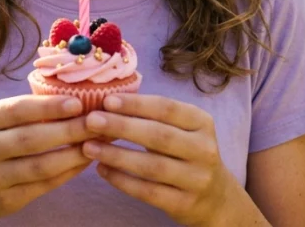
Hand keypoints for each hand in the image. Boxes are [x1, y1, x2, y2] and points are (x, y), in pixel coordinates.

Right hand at [0, 95, 94, 223]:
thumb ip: (26, 110)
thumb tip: (76, 99)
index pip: (17, 110)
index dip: (49, 107)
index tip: (77, 103)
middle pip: (31, 139)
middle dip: (69, 130)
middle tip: (97, 122)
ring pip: (40, 166)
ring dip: (73, 154)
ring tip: (97, 142)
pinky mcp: (6, 199)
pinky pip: (44, 185)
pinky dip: (68, 172)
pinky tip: (84, 161)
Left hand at [82, 94, 239, 226]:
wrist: (215, 198)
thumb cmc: (186, 154)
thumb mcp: (182, 130)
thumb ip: (154, 116)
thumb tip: (109, 101)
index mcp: (202, 123)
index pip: (167, 108)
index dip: (136, 104)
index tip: (107, 100)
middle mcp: (204, 149)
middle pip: (158, 135)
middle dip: (121, 126)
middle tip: (91, 120)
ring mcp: (196, 179)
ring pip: (152, 166)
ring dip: (116, 155)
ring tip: (89, 147)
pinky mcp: (184, 203)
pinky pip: (148, 191)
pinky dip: (122, 180)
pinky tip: (102, 170)